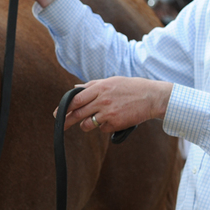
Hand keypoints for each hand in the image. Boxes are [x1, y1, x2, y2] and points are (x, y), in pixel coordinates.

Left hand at [53, 76, 172, 132]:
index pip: (76, 99)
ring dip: (86, 124)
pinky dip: (103, 126)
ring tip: (93, 120)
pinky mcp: (116, 123)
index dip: (64, 108)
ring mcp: (108, 113)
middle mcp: (102, 100)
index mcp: (100, 88)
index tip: (57, 114)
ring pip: (87, 124)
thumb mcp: (111, 81)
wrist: (152, 97)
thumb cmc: (131, 87)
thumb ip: (92, 85)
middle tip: (61, 125)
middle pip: (78, 113)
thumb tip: (75, 88)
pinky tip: (113, 119)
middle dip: (67, 121)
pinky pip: (102, 129)